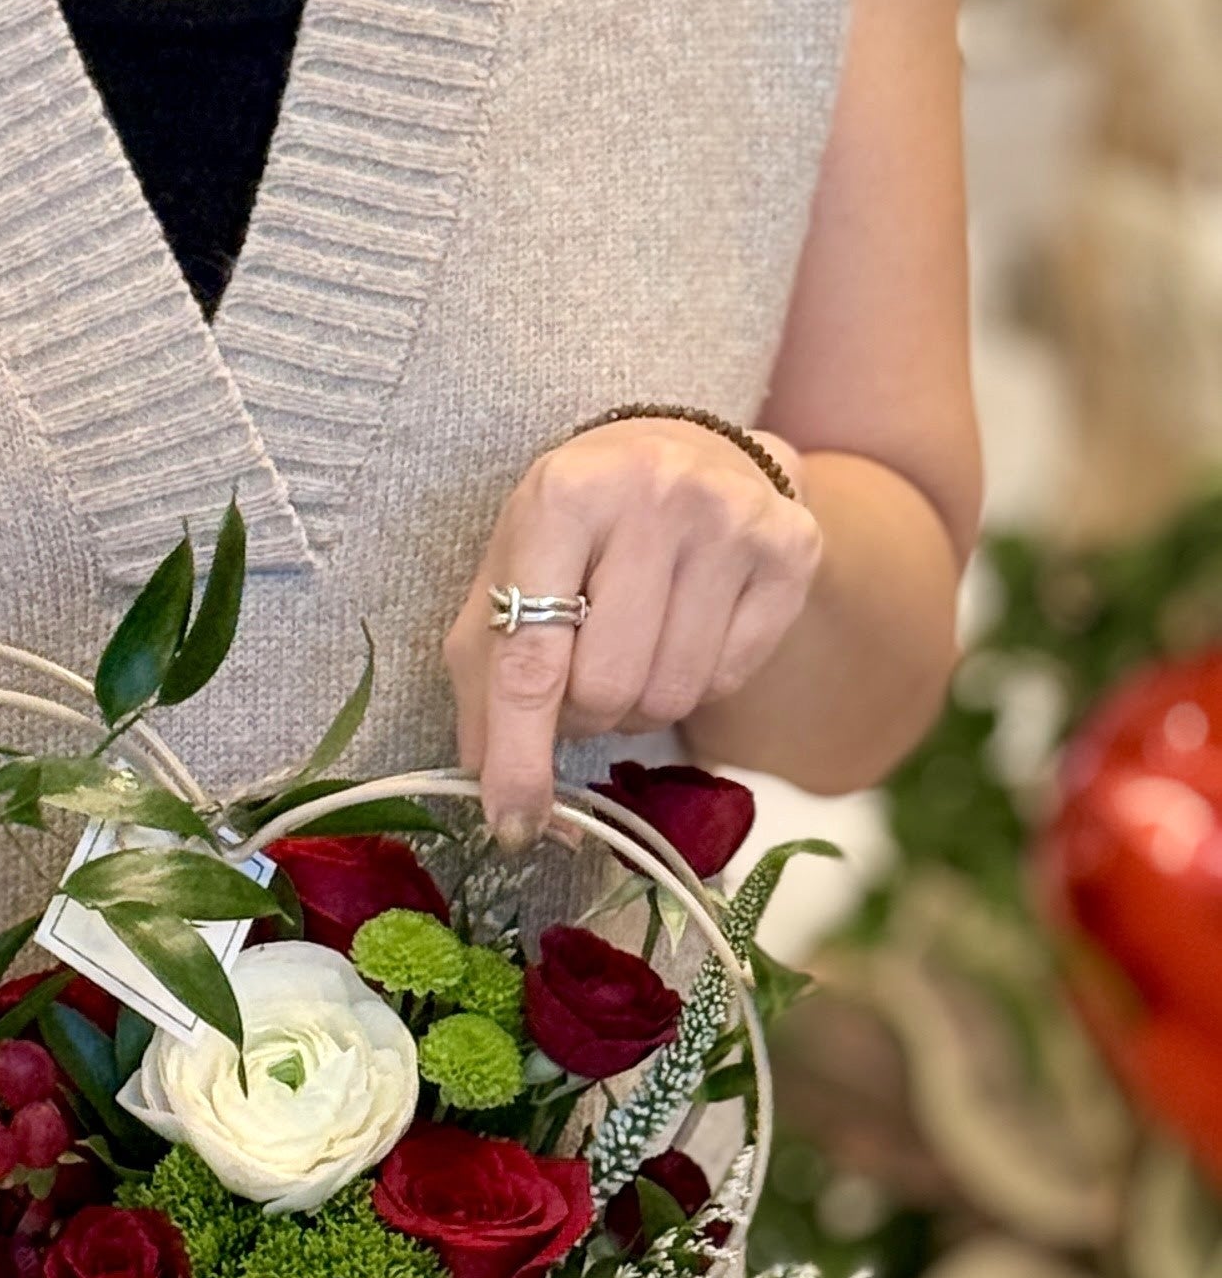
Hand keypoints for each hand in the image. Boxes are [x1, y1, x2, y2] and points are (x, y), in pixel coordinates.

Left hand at [447, 416, 821, 845]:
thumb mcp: (510, 575)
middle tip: (580, 681)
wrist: (687, 453)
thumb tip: (497, 797)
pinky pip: (727, 682)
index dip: (518, 757)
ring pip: (669, 697)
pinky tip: (683, 633)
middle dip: (582, 715)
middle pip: (606, 690)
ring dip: (636, 707)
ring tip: (631, 651)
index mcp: (563, 495)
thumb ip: (486, 681)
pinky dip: (693, 684)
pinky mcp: (791, 552)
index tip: (512, 823)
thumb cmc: (579, 530)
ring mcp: (733, 521)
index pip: (532, 659)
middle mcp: (655, 496)